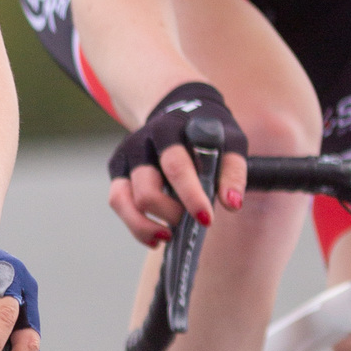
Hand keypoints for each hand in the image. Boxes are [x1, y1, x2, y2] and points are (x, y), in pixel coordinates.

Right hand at [107, 81, 247, 246]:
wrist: (180, 114)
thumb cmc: (208, 134)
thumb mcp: (230, 141)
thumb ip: (233, 170)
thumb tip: (232, 204)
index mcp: (168, 130)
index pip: (175, 166)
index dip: (191, 196)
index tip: (206, 219)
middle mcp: (140, 142)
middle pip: (146, 189)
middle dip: (170, 214)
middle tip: (193, 221)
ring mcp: (125, 157)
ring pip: (122, 199)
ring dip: (146, 226)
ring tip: (168, 236)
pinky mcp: (118, 171)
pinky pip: (118, 203)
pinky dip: (136, 226)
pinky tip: (156, 236)